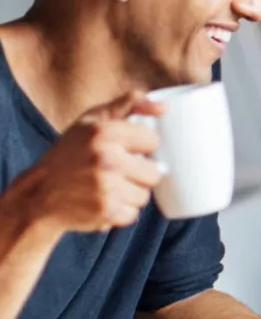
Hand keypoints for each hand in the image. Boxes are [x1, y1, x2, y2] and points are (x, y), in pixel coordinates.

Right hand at [24, 92, 164, 233]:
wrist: (38, 194)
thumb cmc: (70, 154)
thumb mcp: (92, 121)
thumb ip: (128, 104)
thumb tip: (164, 107)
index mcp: (105, 132)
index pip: (153, 140)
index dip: (142, 146)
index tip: (127, 149)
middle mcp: (107, 158)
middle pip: (154, 172)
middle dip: (139, 174)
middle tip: (116, 172)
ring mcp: (107, 186)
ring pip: (144, 195)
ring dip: (130, 194)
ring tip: (107, 187)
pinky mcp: (106, 211)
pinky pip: (133, 214)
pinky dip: (120, 212)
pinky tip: (102, 202)